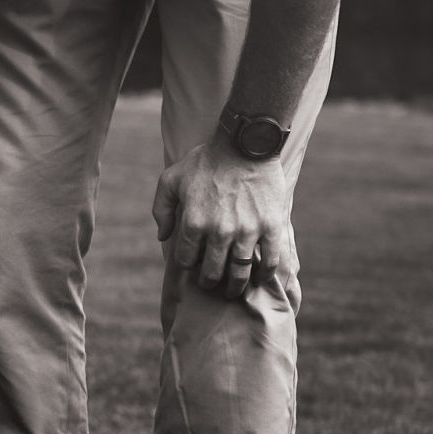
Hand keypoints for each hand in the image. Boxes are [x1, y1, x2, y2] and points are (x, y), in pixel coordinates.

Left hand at [152, 138, 295, 297]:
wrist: (245, 143)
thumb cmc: (206, 161)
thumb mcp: (171, 179)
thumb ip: (161, 210)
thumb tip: (162, 237)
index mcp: (193, 223)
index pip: (185, 260)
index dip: (187, 266)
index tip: (193, 267)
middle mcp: (219, 232)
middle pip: (212, 272)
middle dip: (210, 282)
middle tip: (212, 284)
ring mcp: (247, 231)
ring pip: (239, 272)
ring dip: (235, 286)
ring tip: (234, 289)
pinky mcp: (271, 227)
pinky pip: (269, 260)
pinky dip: (264, 274)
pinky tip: (260, 277)